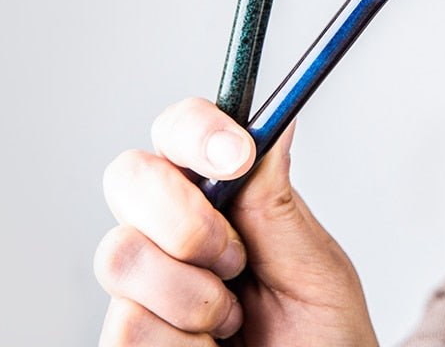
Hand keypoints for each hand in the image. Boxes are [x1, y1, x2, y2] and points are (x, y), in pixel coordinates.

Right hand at [94, 97, 378, 345]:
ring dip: (193, 296)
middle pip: (127, 175)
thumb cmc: (323, 341)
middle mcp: (172, 231)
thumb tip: (277, 121)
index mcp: (221, 198)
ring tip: (232, 319)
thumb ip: (277, 201)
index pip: (181, 131)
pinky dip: (184, 345)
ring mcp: (144, 284)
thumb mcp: (314, 267)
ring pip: (121, 255)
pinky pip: (126, 327)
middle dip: (184, 217)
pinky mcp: (127, 339)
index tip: (238, 155)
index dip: (197, 129)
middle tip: (235, 257)